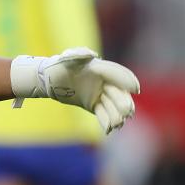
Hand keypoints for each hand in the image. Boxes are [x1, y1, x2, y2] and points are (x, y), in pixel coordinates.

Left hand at [11, 47, 140, 133]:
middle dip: (124, 102)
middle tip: (127, 112)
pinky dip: (107, 122)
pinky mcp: (94, 105)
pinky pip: (103, 114)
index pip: (117, 73)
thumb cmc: (59, 65)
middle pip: (119, 92)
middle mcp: (104, 81)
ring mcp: (100, 94)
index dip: (126, 80)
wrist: (49, 79)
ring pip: (113, 106)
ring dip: (117, 115)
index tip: (135, 88)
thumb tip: (92, 55)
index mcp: (100, 68)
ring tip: (116, 124)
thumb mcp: (67, 58)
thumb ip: (79, 54)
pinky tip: (108, 130)